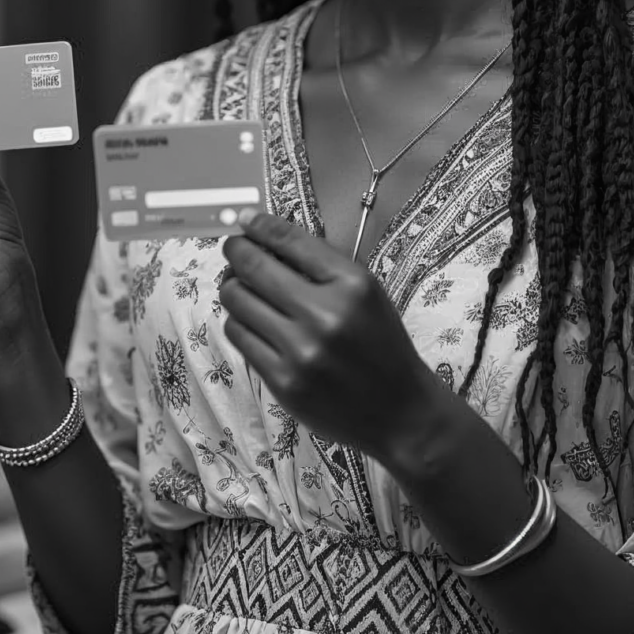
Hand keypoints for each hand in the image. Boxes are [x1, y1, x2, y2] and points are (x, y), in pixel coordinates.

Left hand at [218, 209, 450, 465]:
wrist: (400, 410)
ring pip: (237, 302)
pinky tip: (252, 321)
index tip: (245, 223)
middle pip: (253, 267)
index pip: (289, 240)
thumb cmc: (381, 344)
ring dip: (233, 288)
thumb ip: (319, 265)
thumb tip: (262, 234)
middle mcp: (325, 314)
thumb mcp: (365, 292)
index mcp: (352, 284)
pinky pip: (239, 337)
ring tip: (242, 288)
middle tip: (233, 249)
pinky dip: (240, 322)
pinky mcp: (283, 381)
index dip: (258, 226)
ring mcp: (301, 351)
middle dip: (235, 251)